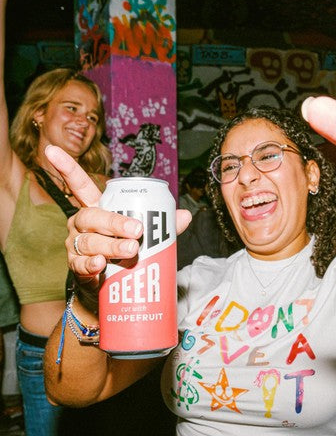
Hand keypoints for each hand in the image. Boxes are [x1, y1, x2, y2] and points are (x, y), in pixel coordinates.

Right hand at [45, 146, 191, 288]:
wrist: (111, 286)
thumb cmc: (126, 251)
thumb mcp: (145, 235)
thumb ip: (164, 225)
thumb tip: (185, 216)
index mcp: (96, 208)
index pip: (79, 185)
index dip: (66, 167)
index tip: (51, 149)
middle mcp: (81, 223)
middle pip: (91, 216)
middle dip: (114, 222)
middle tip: (137, 230)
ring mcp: (76, 245)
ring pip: (89, 241)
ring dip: (111, 245)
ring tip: (131, 250)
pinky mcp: (75, 267)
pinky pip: (81, 264)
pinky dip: (91, 264)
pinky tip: (101, 264)